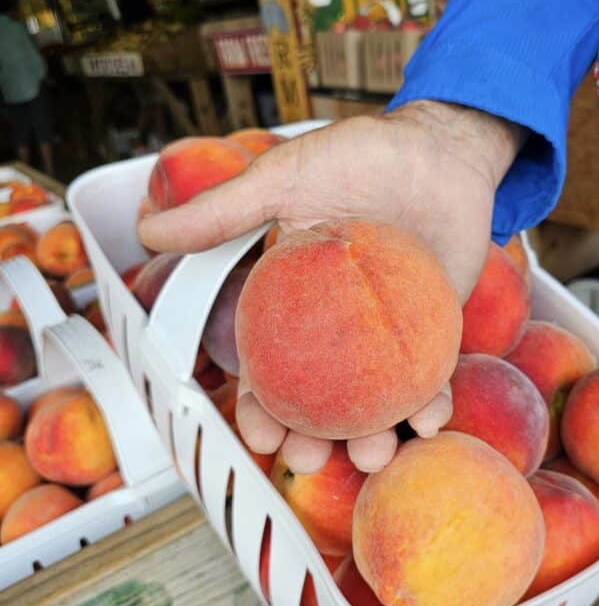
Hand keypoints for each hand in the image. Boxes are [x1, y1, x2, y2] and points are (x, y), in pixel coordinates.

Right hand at [139, 101, 521, 473]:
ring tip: (372, 454)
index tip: (259, 435)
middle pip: (320, 397)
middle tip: (306, 459)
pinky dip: (431, 404)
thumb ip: (224, 212)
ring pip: (376, 401)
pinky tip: (429, 421)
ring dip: (371, 436)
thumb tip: (149, 232)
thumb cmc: (363, 157)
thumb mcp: (285, 179)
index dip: (259, 406)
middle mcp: (339, 323)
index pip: (269, 364)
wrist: (442, 147)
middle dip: (310, 439)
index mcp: (295, 297)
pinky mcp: (435, 330)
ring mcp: (389, 331)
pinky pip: (431, 378)